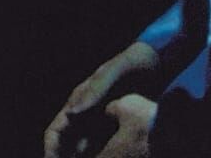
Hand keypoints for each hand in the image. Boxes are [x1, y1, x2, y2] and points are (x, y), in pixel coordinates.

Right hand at [44, 41, 160, 157]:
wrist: (159, 63)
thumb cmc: (134, 63)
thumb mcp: (115, 72)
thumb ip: (95, 91)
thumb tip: (72, 113)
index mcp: (79, 99)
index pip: (56, 131)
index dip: (52, 151)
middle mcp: (86, 113)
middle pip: (67, 145)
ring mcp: (101, 121)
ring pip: (84, 150)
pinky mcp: (118, 127)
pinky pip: (104, 148)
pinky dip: (102, 157)